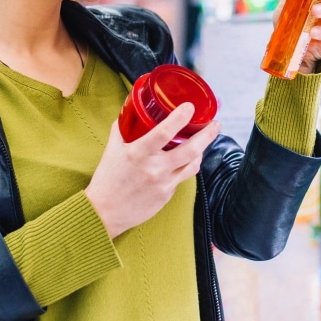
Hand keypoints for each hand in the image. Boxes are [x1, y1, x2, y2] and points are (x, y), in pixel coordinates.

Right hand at [85, 103, 221, 238]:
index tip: (190, 107)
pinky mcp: (167, 195)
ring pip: (192, 164)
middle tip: (216, 124)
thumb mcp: (111, 150)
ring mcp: (163, 184)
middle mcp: (154, 168)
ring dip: (202, 151)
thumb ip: (122, 129)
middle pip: (190, 150)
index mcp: (138, 153)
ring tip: (204, 141)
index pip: (165, 132)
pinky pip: (182, 177)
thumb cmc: (107, 179)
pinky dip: (185, 166)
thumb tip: (131, 112)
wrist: (104, 212)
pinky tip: (185, 160)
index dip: (180, 117)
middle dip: (207, 135)